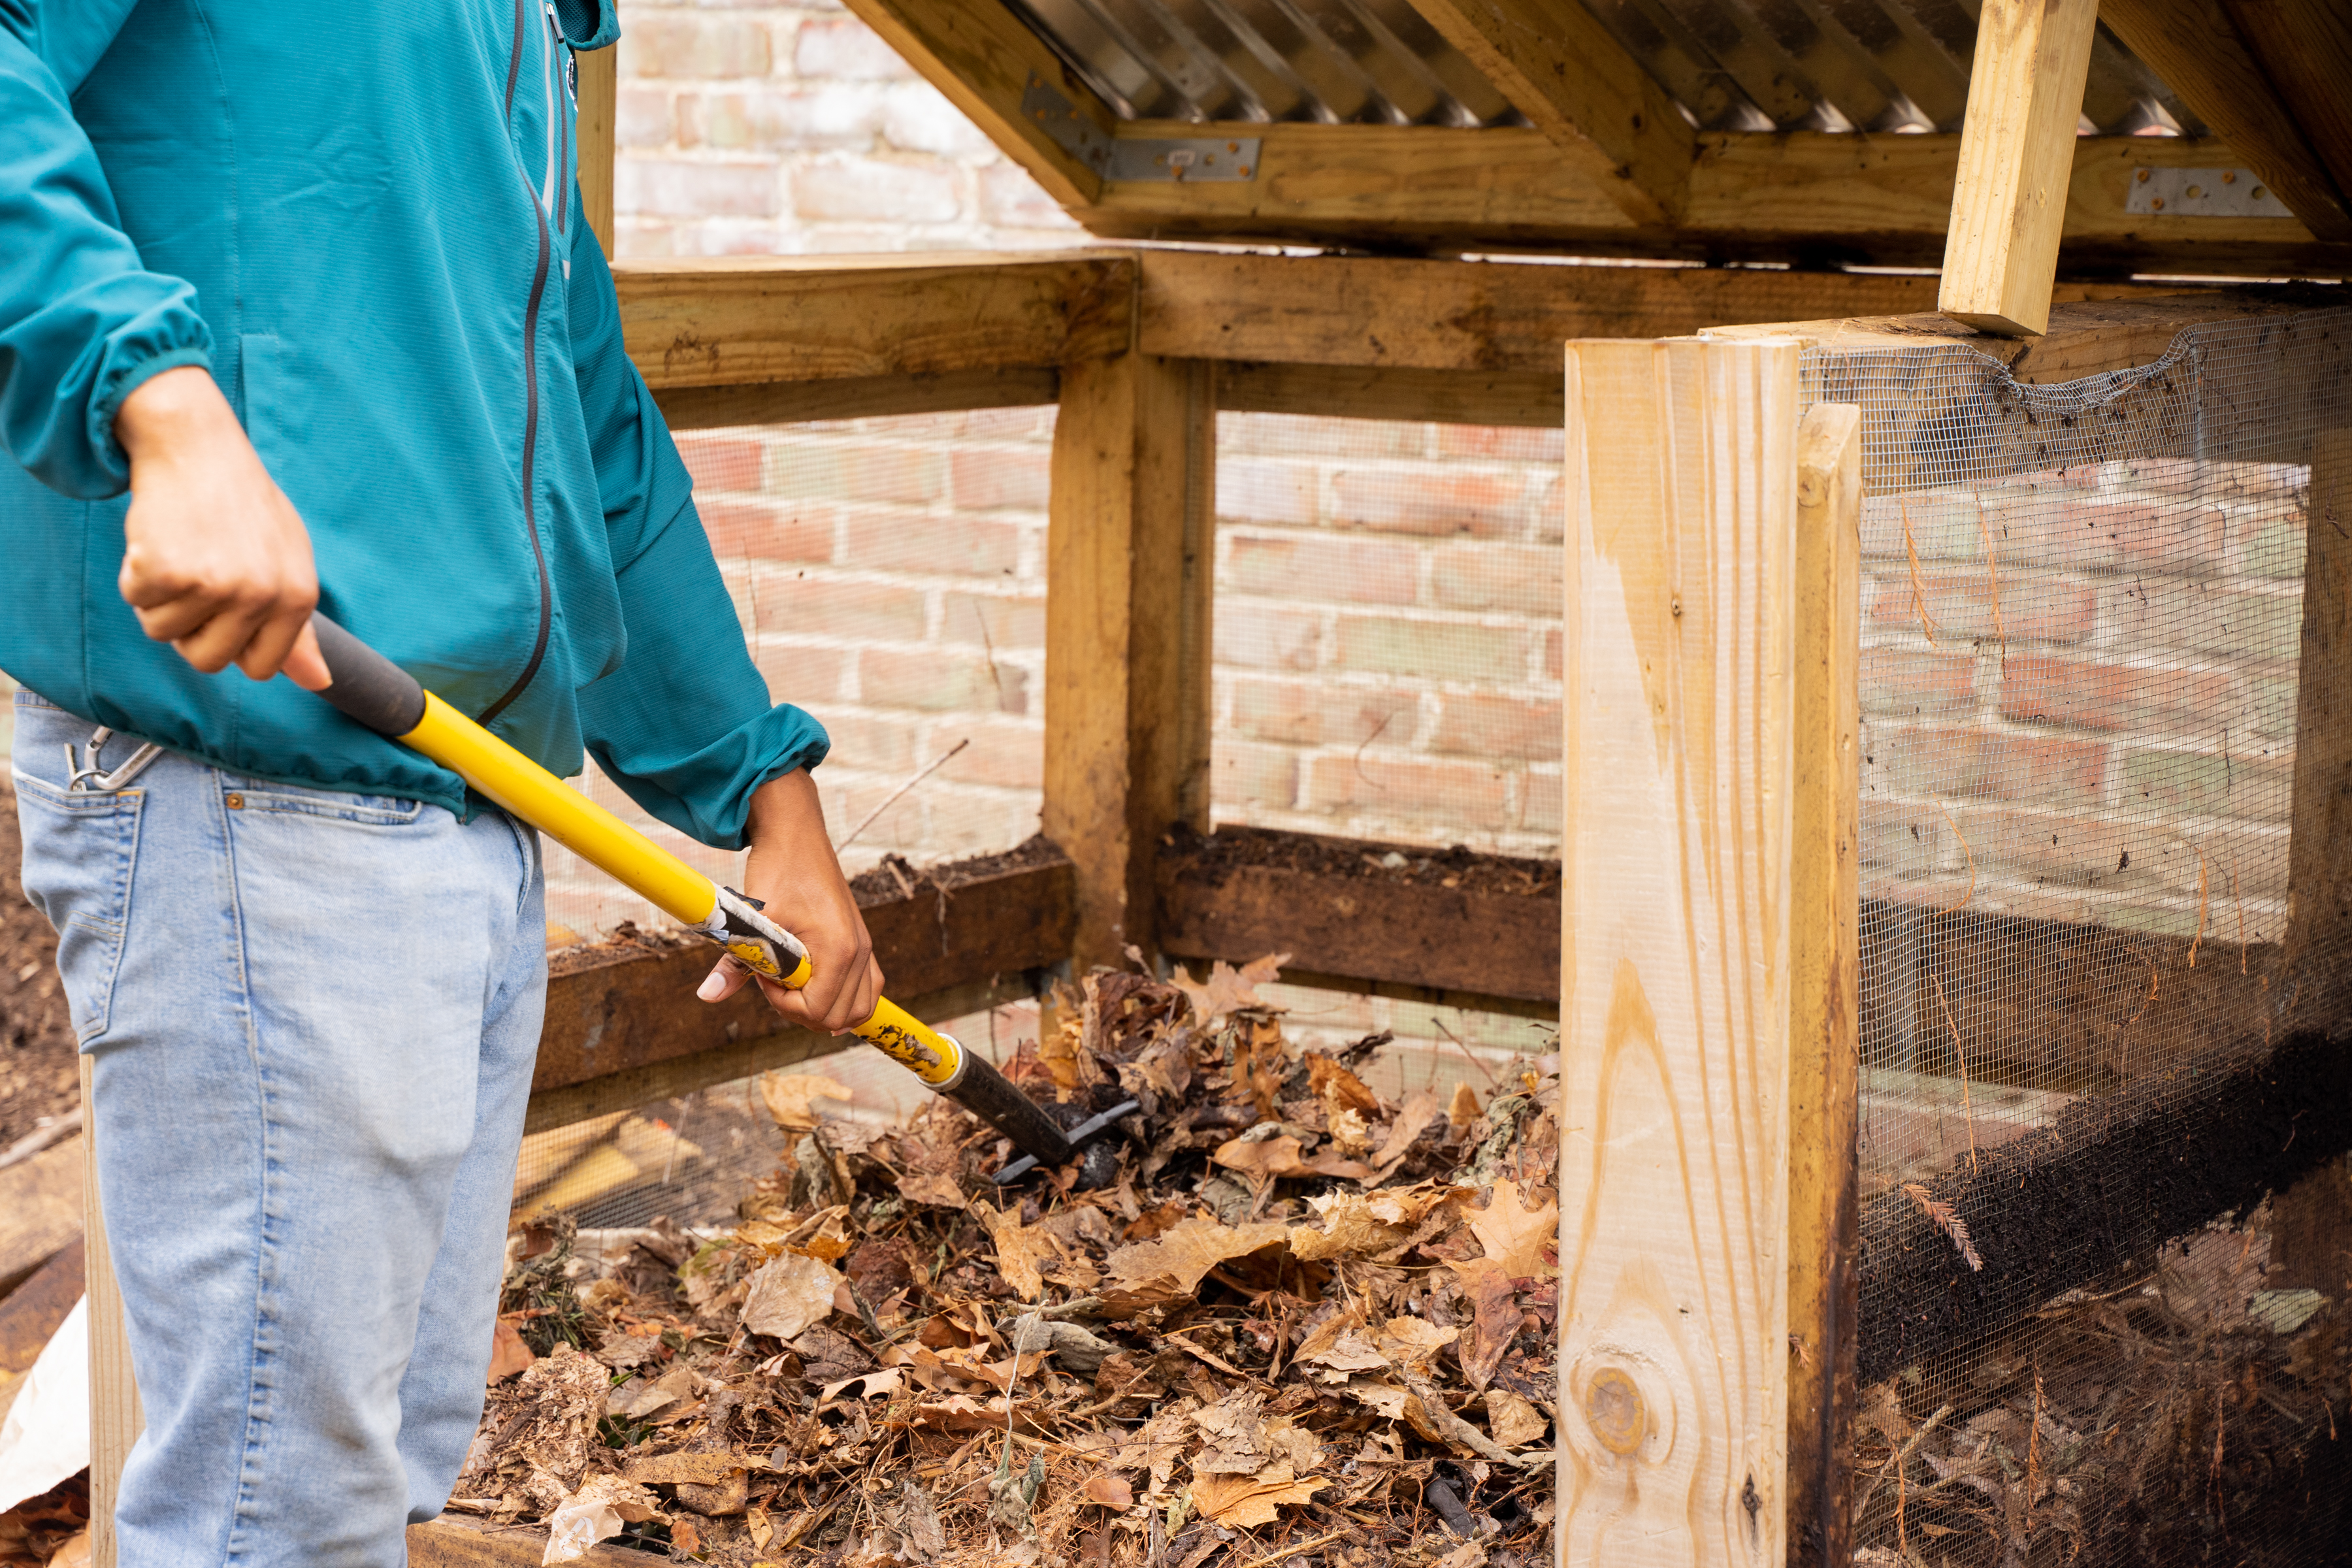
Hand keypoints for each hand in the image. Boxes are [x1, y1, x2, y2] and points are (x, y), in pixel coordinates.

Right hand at [114, 365, 327, 687]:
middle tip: (196, 578)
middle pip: (208, 660)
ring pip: (165, 632)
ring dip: (161, 598)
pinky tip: (158, 539)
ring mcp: (216, 585)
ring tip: (181, 550)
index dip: (232, 644)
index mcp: (298, 597)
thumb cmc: (242, 508)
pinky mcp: (169, 571)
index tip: (224, 612)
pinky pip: (136, 601)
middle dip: (191, 629)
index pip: (262, 667)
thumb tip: (319, 683)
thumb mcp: (286, 563)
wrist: (196, 448)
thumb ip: (297, 627)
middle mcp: (262, 595)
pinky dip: (136, 574)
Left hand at [696, 770, 882, 1034]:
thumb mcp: (753, 919)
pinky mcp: (861, 942)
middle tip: (775, 981)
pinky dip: (845, 1000)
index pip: (816, 1010)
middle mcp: (860, 952)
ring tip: (794, 988)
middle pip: (838, 1017)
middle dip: (801, 1010)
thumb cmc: (778, 871)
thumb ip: (735, 963)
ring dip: (825, 1010)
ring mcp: (865, 947)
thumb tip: (707, 996)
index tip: (763, 976)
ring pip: (858, 1009)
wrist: (796, 835)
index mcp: (839, 949)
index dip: (782, 1003)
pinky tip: (818, 993)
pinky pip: (867, 988)